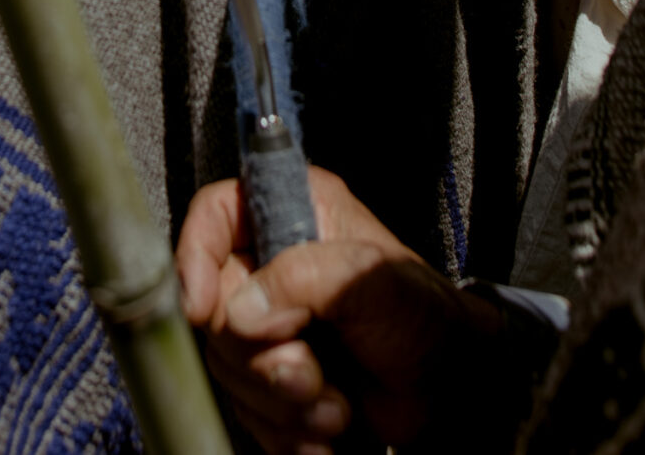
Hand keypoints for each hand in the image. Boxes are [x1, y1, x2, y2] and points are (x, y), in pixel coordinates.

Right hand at [175, 169, 497, 453]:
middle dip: (262, 359)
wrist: (449, 392)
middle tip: (312, 377)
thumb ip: (307, 279)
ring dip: (280, 402)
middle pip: (215, 307)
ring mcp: (267, 321)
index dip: (196, 257)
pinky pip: (245, 408)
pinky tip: (325, 435)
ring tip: (337, 408)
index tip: (202, 311)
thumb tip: (240, 313)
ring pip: (226, 365)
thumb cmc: (425, 320)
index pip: (215, 213)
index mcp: (295, 212)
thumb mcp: (374, 285)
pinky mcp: (270, 374)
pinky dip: (283, 431)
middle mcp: (271, 262)